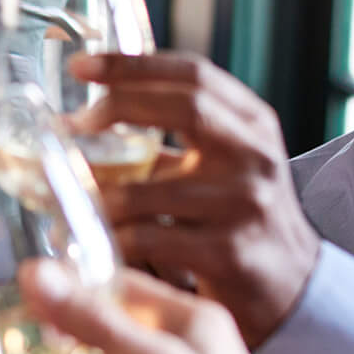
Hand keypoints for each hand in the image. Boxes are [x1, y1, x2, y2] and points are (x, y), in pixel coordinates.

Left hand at [70, 52, 320, 347]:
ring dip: (97, 193)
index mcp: (251, 123)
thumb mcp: (220, 163)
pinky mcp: (229, 254)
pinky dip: (111, 238)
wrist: (293, 288)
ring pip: (152, 189)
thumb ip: (172, 135)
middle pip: (186, 106)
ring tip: (60, 194)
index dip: (133, 65)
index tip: (80, 66)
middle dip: (117, 106)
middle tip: (68, 123)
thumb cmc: (240, 216)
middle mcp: (255, 155)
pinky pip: (151, 240)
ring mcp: (246, 205)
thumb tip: (88, 117)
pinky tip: (89, 238)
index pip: (193, 74)